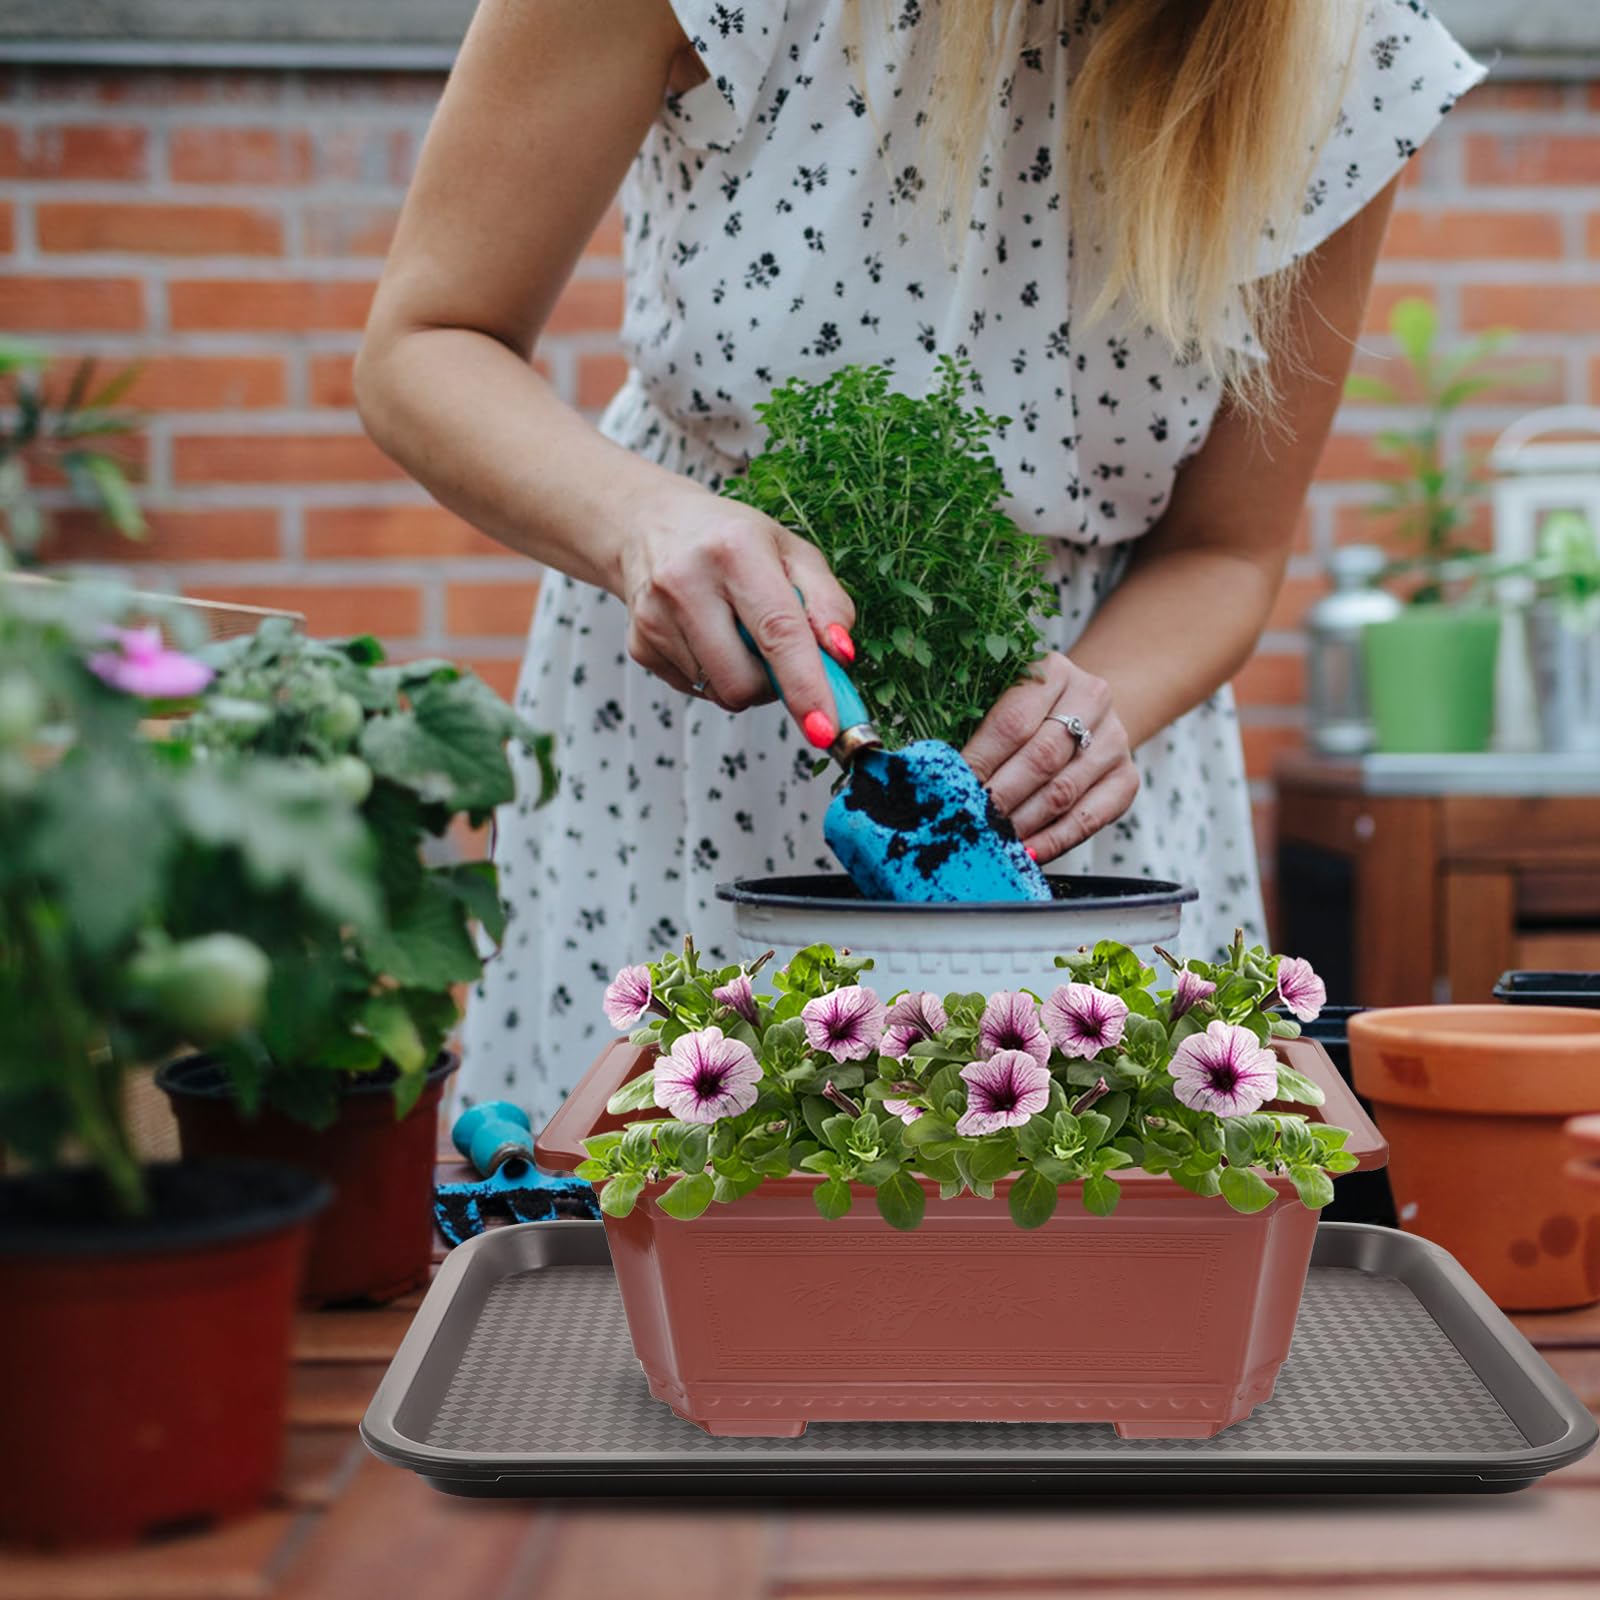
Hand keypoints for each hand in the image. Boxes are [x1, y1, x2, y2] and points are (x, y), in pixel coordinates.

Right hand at [614, 487, 856, 746]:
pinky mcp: (639, 644)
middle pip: (743, 681)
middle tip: (776, 654)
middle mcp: (686, 581)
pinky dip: (714, 676)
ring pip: (721, 693)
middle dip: (774, 686)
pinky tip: (706, 636)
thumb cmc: (734, 541)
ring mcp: (654, 617)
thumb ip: (827, 602)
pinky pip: (696, 691)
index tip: (825, 729)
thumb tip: (842, 655)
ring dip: (744, 679)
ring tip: (736, 634)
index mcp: (735, 550)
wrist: (652, 526)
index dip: (805, 685)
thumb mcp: (792, 553)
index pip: (778, 631)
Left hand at [961, 652, 1138, 862]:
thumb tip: (937, 777)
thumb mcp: (1001, 702)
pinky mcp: (1126, 778)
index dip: (981, 762)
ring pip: (1063, 792)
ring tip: (993, 841)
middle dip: (1000, 798)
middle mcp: (1092, 699)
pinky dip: (1054, 841)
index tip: (954, 792)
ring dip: (1023, 824)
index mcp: (1053, 670)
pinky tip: (1028, 853)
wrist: (1084, 713)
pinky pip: (1089, 818)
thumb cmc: (1027, 713)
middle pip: (1041, 758)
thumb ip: (974, 729)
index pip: (1012, 723)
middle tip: (971, 822)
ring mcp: (1115, 740)